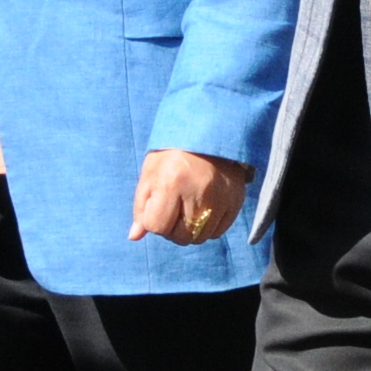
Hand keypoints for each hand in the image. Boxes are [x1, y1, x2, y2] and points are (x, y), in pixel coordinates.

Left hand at [131, 148, 254, 244]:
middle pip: (180, 237)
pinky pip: (217, 232)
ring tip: (189, 207)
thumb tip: (134, 236)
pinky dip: (208, 227)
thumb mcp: (151, 171)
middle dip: (172, 228)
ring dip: (190, 229)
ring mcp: (220, 200)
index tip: (158, 206)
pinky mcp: (236, 202)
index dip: (153, 220)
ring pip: (199, 238)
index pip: (157, 226)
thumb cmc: (175, 152)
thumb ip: (141, 205)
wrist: (212, 132)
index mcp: (172, 182)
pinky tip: (204, 209)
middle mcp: (198, 193)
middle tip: (174, 208)